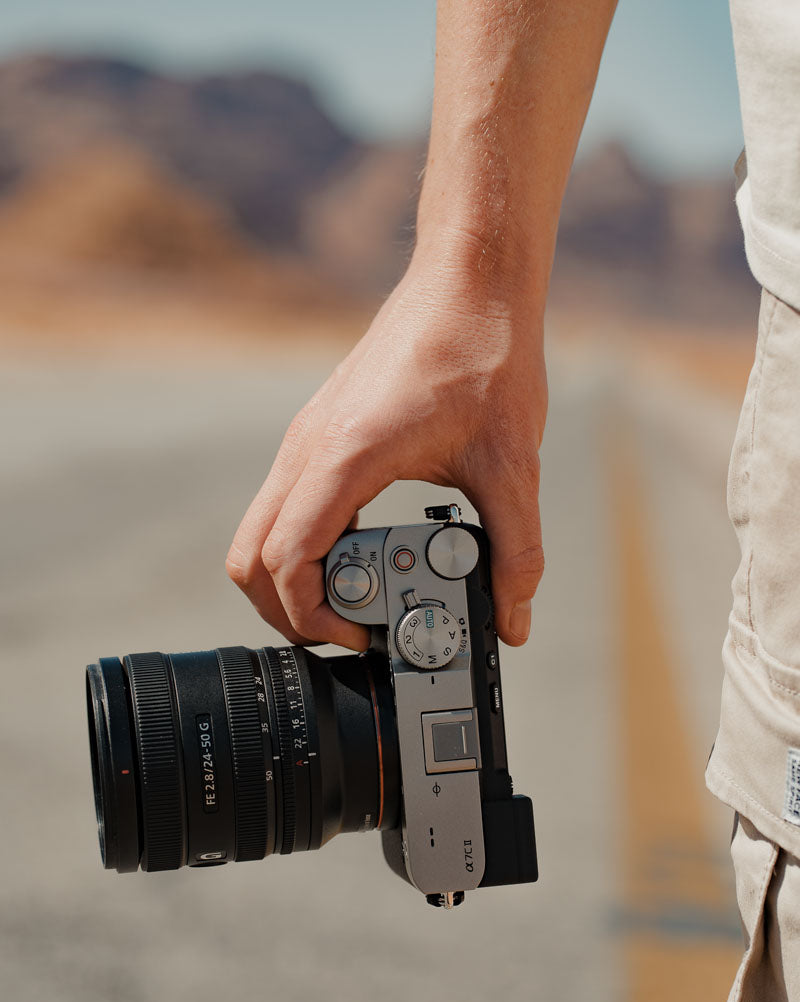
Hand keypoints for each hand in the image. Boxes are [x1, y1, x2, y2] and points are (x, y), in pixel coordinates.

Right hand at [226, 261, 546, 650]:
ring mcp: (307, 439)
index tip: (361, 634)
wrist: (470, 281)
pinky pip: (288, 506)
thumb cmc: (485, 354)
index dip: (312, 615)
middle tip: (347, 630)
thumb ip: (516, 550)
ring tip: (363, 597)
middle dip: (285, 610)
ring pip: (260, 532)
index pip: (286, 559)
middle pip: (249, 557)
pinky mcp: (320, 434)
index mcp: (344, 455)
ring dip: (295, 578)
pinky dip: (310, 545)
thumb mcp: (512, 466)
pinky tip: (373, 551)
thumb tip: (513, 620)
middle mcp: (309, 447)